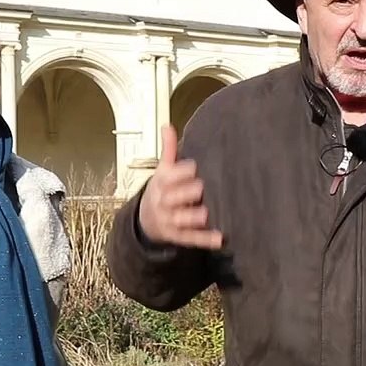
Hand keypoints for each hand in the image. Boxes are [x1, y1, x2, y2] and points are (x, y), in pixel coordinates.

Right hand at [137, 124, 223, 249]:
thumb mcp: (162, 171)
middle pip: (176, 197)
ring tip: (207, 213)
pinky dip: (205, 239)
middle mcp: (163, 202)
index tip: (194, 168)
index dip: (183, 172)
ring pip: (182, 219)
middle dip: (189, 192)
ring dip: (194, 217)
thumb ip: (168, 150)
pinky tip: (220, 238)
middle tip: (203, 187)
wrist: (145, 221)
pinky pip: (191, 239)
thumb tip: (167, 126)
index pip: (171, 176)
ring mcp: (170, 220)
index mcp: (161, 183)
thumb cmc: (161, 191)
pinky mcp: (178, 236)